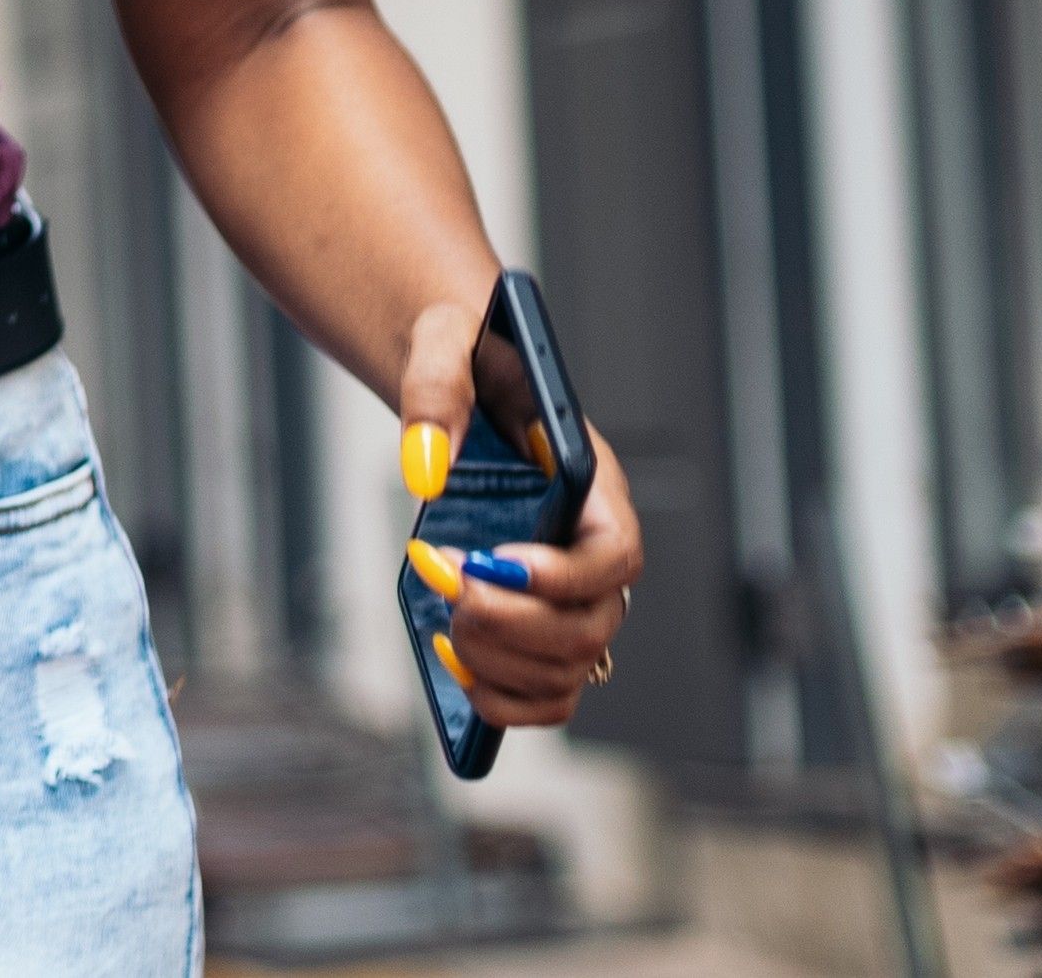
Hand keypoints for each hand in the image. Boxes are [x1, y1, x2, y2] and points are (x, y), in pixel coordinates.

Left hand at [396, 297, 646, 729]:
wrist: (459, 378)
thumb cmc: (470, 357)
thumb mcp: (449, 342)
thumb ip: (438, 392)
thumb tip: (425, 469)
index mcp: (596, 488)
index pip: (616, 554)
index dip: (564, 575)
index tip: (493, 560)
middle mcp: (595, 552)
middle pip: (591, 625)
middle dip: (514, 622)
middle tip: (448, 585)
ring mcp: (571, 597)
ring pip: (570, 668)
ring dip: (502, 663)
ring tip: (444, 623)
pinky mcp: (537, 628)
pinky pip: (548, 694)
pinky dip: (504, 698)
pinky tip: (453, 661)